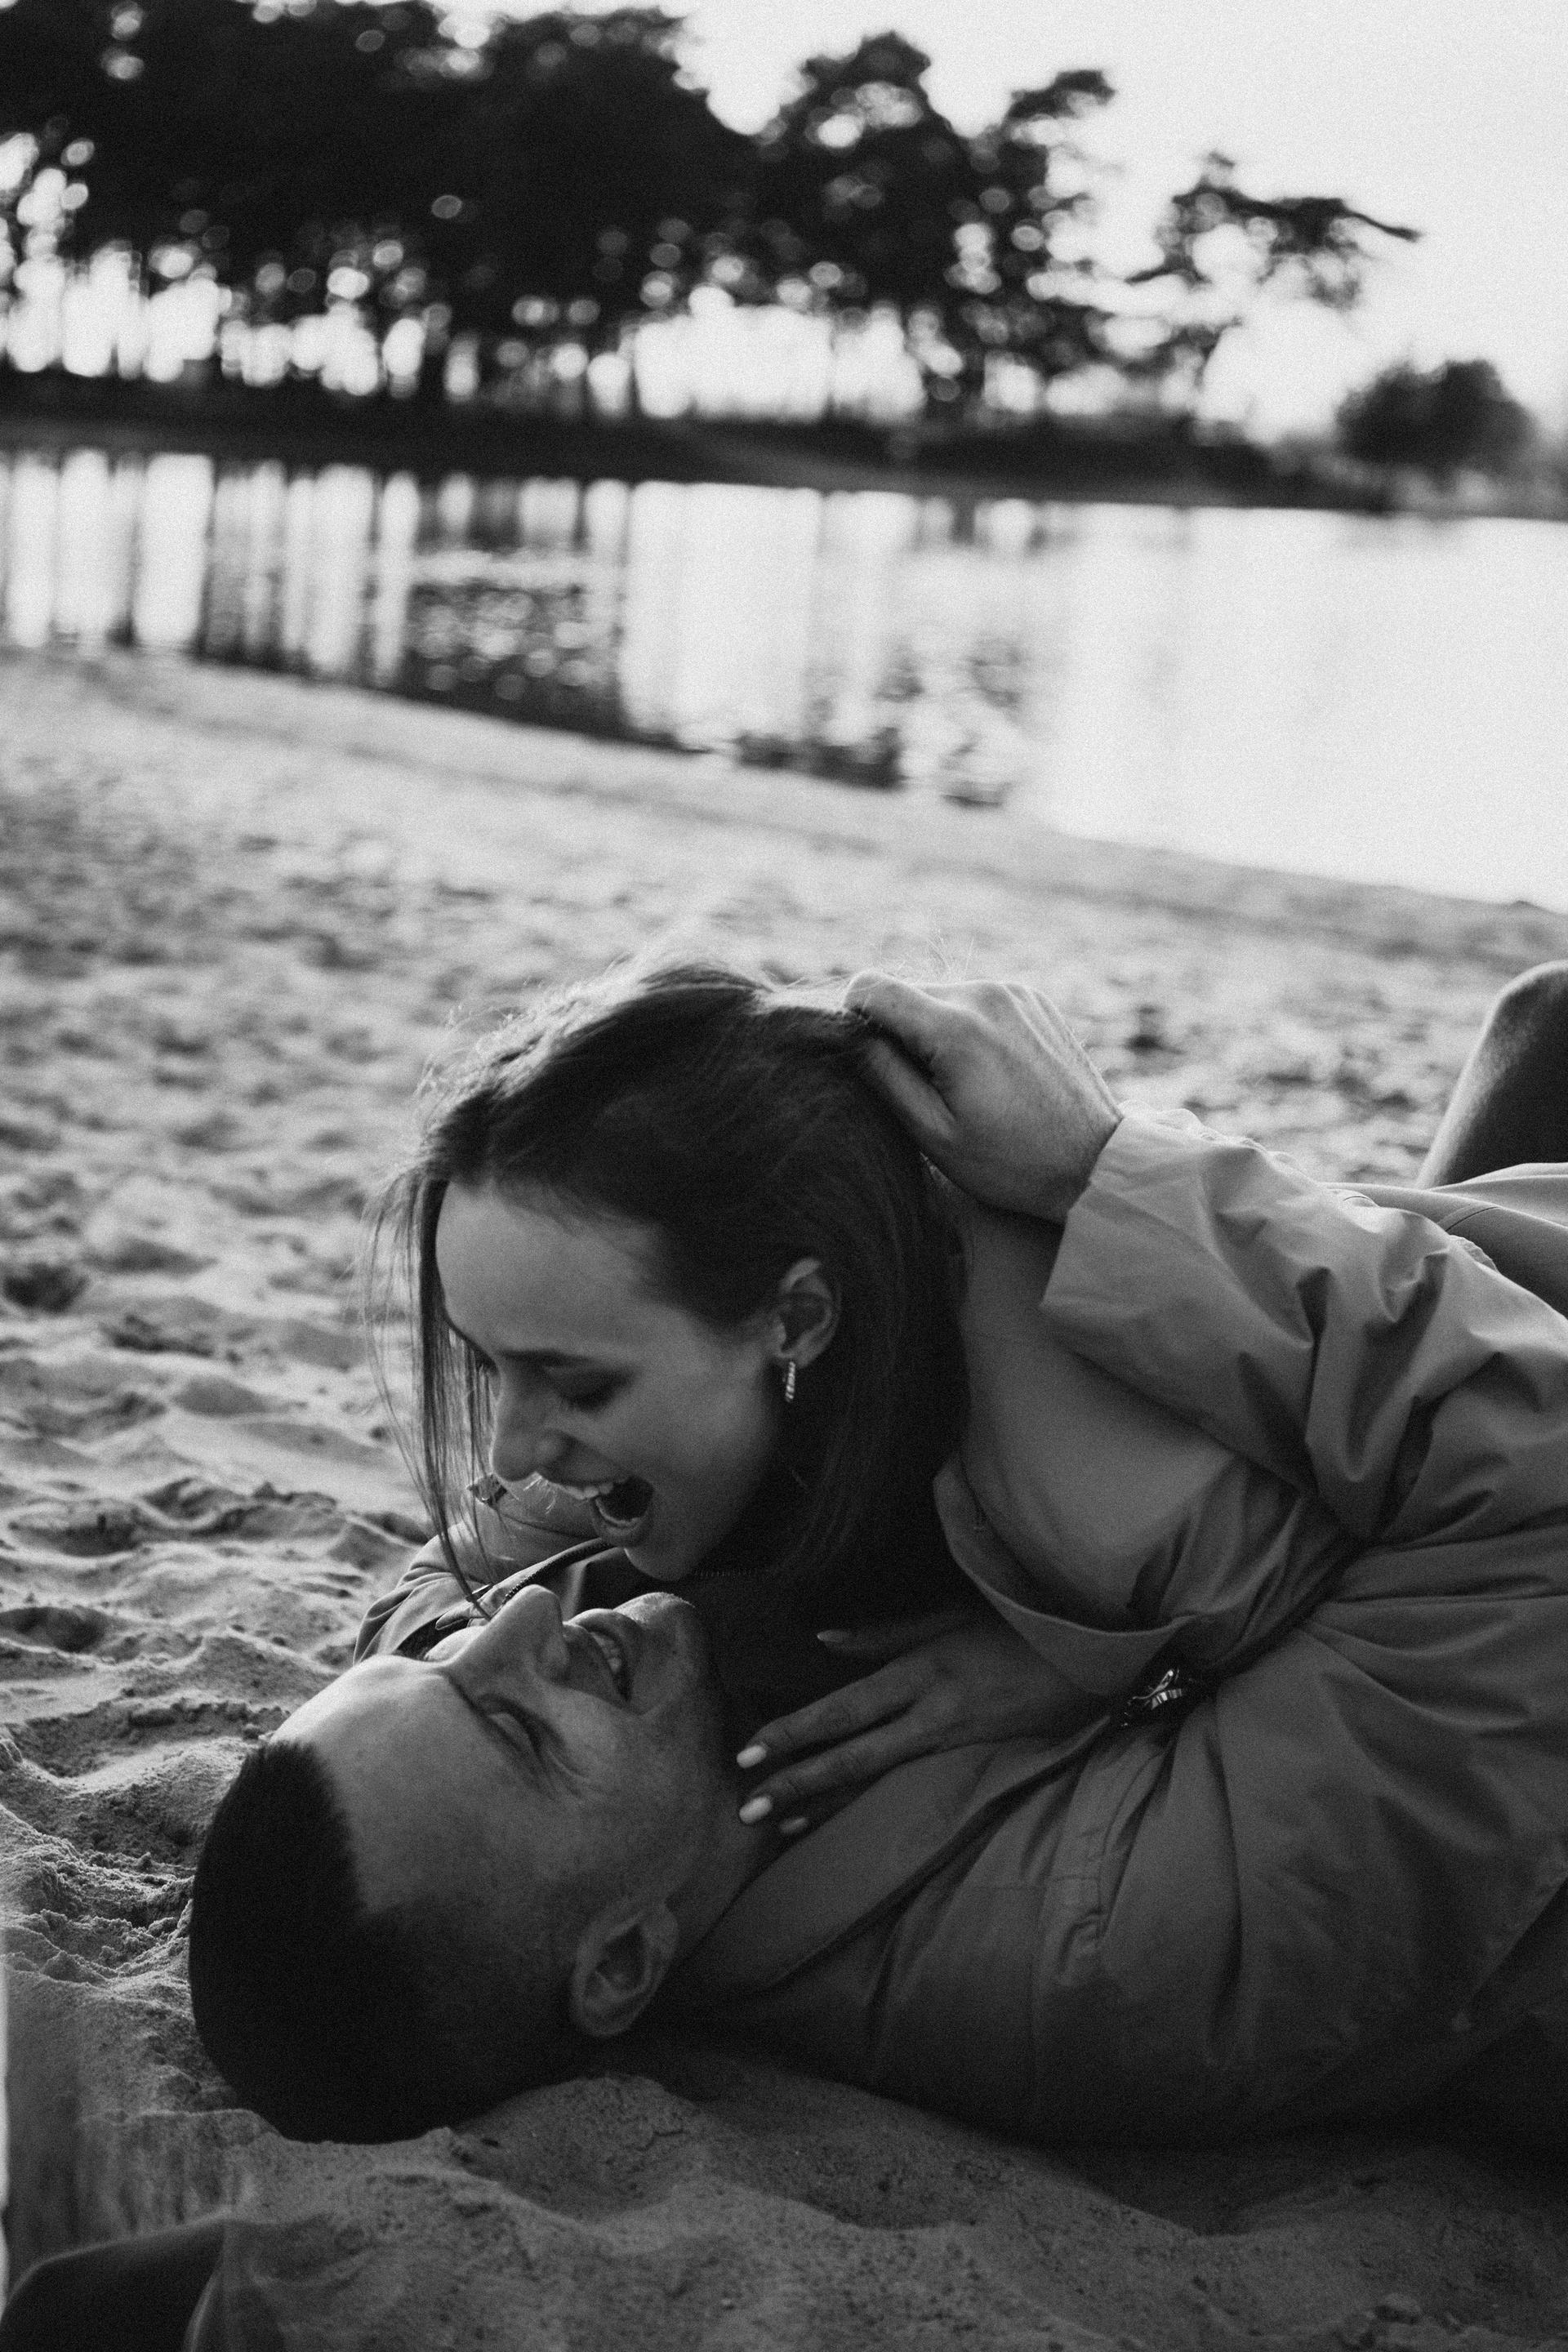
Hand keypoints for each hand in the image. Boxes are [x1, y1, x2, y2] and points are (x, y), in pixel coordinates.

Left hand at [734, 1607, 1098, 1832]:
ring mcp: (953, 1741)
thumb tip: (823, 1640)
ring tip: (778, 1823)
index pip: (844, 1708)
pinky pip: (904, 1782)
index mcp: (922, 1670)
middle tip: (746, 1809)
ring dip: (824, 1801)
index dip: (795, 1733)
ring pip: (875, 1777)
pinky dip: (865, 1801)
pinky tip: (834, 1816)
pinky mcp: (970, 1758)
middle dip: (797, 1781)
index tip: (748, 1753)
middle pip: (853, 1755)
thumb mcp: (947, 1616)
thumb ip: (884, 1634)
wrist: (1090, 1657)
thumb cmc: (1015, 1625)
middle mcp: (931, 1713)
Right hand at [844, 974, 1120, 1223]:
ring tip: (966, 1086)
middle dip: (900, 1033)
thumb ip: (883, 1074)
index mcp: (955, 1026)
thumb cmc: (1011, 1162)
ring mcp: (1016, 992)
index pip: (872, 987)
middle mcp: (986, 993)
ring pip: (943, 996)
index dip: (854, 1019)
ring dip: (937, 1032)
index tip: (868, 1059)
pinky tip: (992, 1074)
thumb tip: (850, 1032)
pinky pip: (979, 1002)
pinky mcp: (1035, 999)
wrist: (1096, 1163)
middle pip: (908, 993)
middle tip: (925, 1090)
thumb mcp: (932, 1132)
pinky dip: (970, 1029)